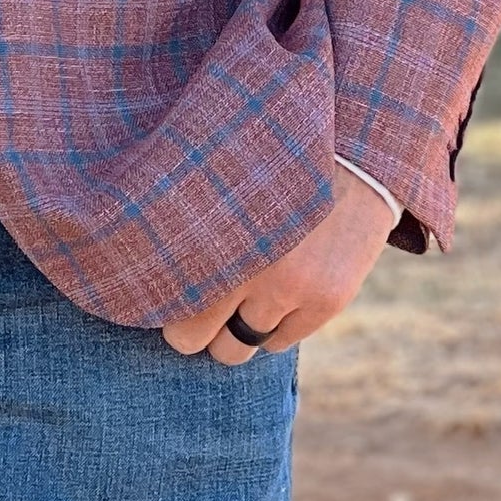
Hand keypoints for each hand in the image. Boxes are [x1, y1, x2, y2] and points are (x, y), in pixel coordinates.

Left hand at [161, 166, 391, 364]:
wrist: (355, 150)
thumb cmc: (273, 159)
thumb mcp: (223, 172)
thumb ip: (190, 218)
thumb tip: (145, 265)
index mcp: (210, 224)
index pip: (163, 294)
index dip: (157, 298)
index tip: (161, 288)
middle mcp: (247, 259)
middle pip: (189, 336)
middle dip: (190, 326)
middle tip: (196, 302)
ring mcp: (287, 285)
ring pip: (234, 349)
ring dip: (230, 333)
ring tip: (236, 299)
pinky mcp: (324, 301)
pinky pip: (276, 344)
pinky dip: (270, 329)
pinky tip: (276, 294)